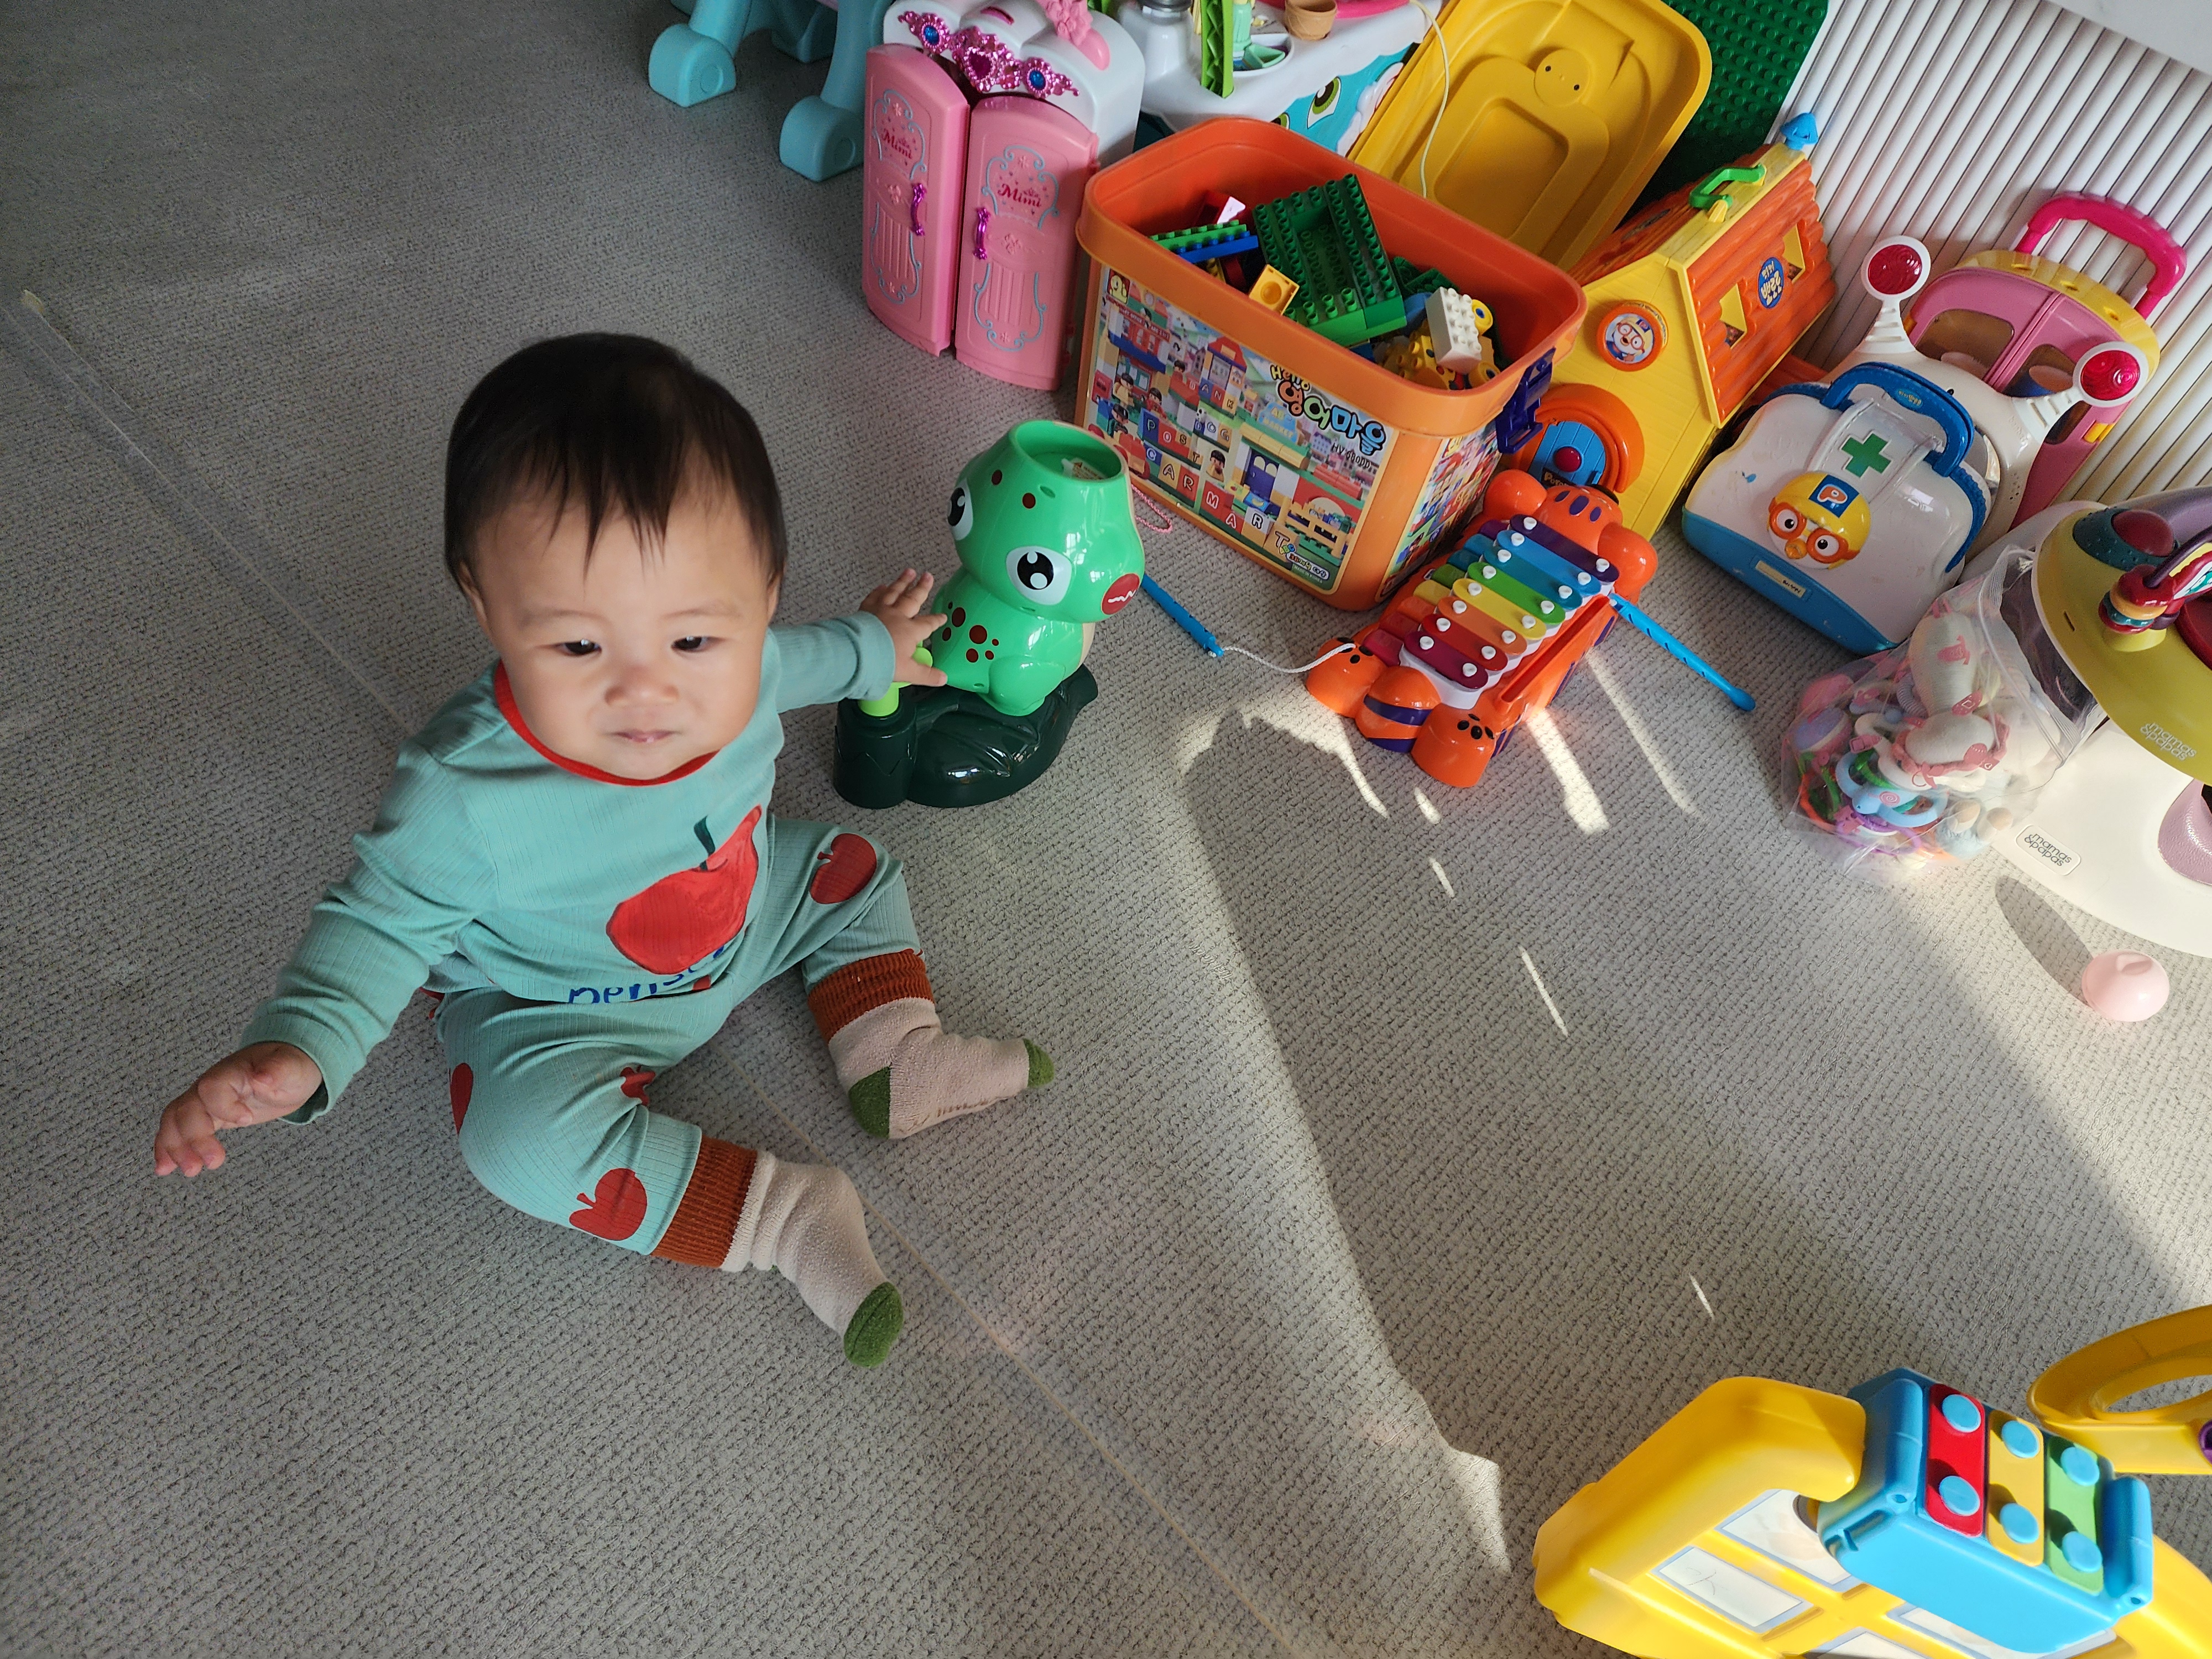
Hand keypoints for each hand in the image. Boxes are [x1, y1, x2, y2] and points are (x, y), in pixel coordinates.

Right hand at [154, 1042, 323, 1176]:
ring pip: (175, 1121)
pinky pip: (176, 1129)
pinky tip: (164, 1168)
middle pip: (188, 1108)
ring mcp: (203, 1101)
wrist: (282, 1069)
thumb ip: (278, 1070)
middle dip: (195, 1137)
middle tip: (213, 1162)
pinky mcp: (203, 1116)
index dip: (223, 1106)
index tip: (245, 1120)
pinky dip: (167, 1148)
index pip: (212, 1087)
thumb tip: (262, 1078)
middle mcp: (211, 1085)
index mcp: (232, 1071)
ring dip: (176, 1147)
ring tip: (190, 1171)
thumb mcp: (293, 1067)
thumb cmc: (289, 1067)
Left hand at [861, 569, 949, 686]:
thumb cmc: (882, 662)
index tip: (942, 616)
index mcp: (910, 631)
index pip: (928, 624)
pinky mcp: (865, 610)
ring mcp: (881, 611)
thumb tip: (942, 679)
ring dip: (902, 582)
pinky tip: (883, 586)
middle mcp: (898, 616)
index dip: (936, 620)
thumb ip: (927, 675)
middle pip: (912, 599)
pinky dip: (879, 591)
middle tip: (928, 576)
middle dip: (922, 588)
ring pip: (894, 592)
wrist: (857, 653)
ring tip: (909, 571)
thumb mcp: (908, 672)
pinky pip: (874, 597)